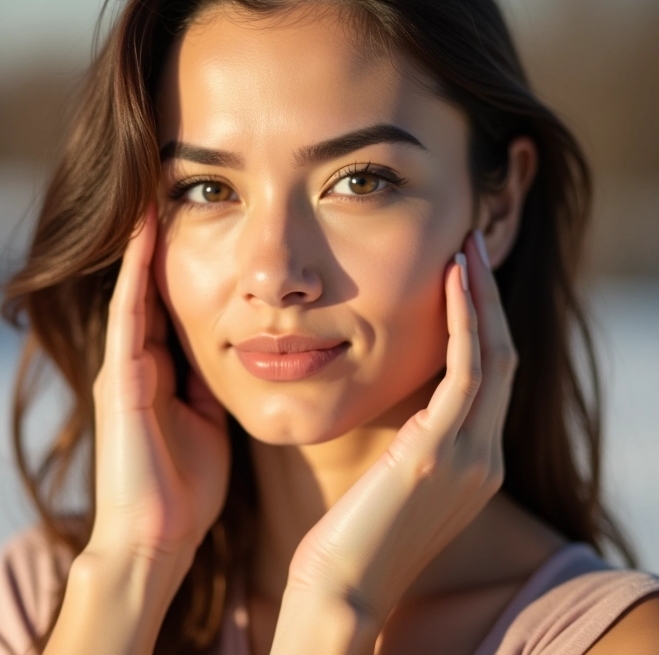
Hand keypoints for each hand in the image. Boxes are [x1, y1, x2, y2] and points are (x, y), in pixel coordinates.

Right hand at [86, 202, 230, 559]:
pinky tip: (145, 232)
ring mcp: (122, 366)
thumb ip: (211, 385)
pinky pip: (129, 312)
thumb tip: (238, 354)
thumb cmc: (187, 487)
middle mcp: (135, 359)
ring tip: (153, 190)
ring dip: (142, 242)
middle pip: (149, 286)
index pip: (170, 301)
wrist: (158, 537)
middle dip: (157, 240)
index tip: (202, 220)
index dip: (180, 261)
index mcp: (159, 370)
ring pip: (134, 288)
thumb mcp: (210, 422)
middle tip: (169, 187)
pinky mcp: (119, 378)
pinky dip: (136, 271)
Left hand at [283, 230, 515, 631]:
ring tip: (466, 250)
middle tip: (471, 250)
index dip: (480, 323)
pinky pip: (469, 369)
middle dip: (488, 301)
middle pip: (501, 357)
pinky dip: (467, 321)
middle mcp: (483, 456)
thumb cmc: (349, 535)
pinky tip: (453, 281)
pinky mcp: (445, 452)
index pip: (487, 377)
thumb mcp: (389, 479)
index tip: (461, 278)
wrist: (340, 590)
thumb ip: (406, 443)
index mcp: (471, 462)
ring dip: (482, 299)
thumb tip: (389, 398)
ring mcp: (472, 455)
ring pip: (494, 355)